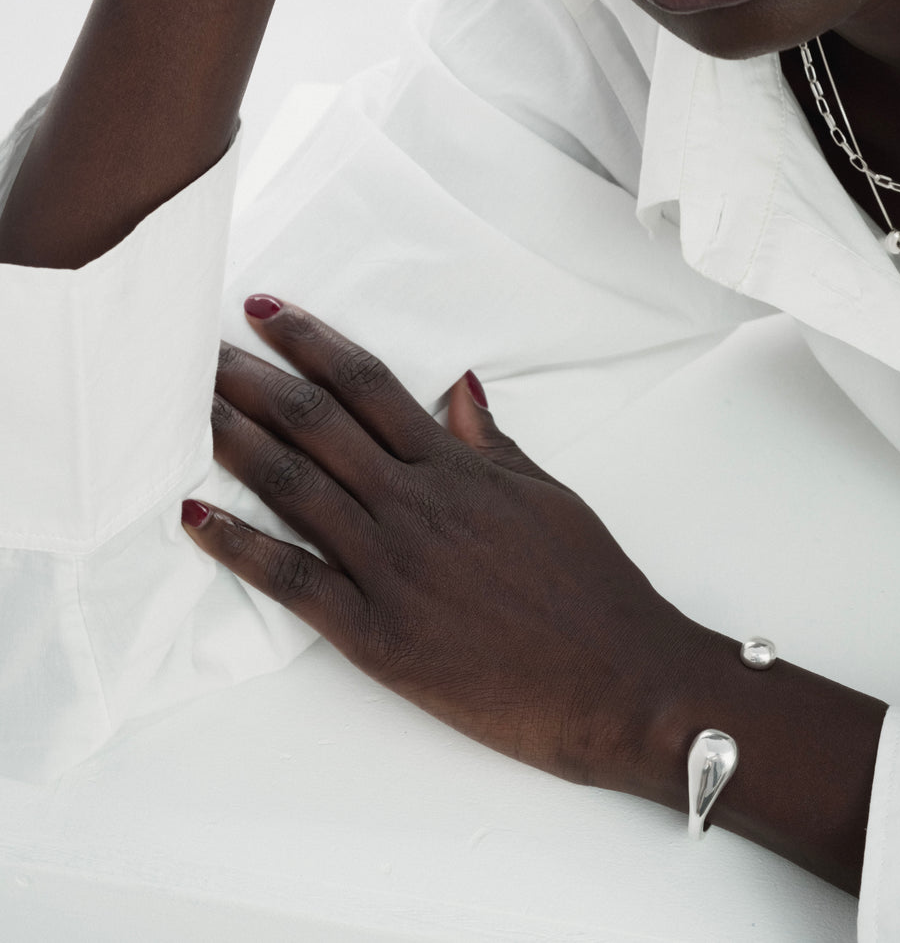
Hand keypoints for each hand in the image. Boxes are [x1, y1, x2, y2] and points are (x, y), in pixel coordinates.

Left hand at [182, 295, 708, 797]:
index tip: (266, 311)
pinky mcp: (377, 635)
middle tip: (193, 347)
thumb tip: (460, 386)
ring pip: (295, 486)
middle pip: (315, 423)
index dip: (311, 341)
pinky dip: (239, 546)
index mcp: (458, 467)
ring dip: (232, 441)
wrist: (621, 681)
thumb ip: (492, 440)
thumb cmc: (592, 588)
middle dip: (250, 378)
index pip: (369, 384)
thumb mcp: (547, 495)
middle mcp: (416, 504)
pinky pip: (294, 580)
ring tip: (183, 405)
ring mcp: (392, 567)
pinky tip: (194, 514)